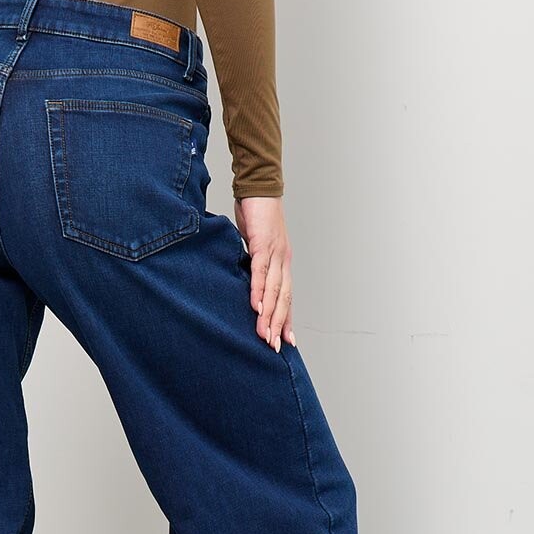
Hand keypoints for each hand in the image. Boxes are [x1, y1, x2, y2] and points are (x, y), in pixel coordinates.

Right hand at [235, 196, 294, 351]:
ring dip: (269, 314)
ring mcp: (275, 253)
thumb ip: (254, 266)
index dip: (286, 320)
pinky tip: (257, 306)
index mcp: (282, 264)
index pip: (286, 297)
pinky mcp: (262, 244)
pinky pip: (260, 271)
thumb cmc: (256, 216)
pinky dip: (259, 290)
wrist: (258, 187)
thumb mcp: (255, 247)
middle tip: (273, 347)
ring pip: (274, 290)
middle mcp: (283, 261)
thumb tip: (246, 284)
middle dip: (278, 325)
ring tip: (264, 334)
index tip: (285, 342)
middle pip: (283, 299)